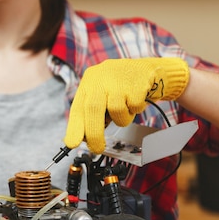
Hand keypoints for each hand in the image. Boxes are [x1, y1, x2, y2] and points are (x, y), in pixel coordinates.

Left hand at [64, 57, 189, 152]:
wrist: (146, 70)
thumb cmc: (120, 88)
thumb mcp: (101, 96)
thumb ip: (92, 114)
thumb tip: (85, 139)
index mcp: (88, 83)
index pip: (77, 108)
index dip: (74, 127)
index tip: (72, 143)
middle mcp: (100, 79)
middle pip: (93, 109)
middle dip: (94, 133)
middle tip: (97, 148)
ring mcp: (118, 80)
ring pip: (116, 111)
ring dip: (121, 119)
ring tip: (125, 110)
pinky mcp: (136, 84)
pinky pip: (133, 107)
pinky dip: (135, 110)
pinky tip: (136, 100)